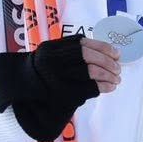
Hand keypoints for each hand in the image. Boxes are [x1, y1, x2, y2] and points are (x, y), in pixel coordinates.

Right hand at [0, 36, 118, 141]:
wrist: (24, 98)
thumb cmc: (44, 77)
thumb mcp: (52, 58)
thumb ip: (73, 53)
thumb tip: (108, 53)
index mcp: (51, 49)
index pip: (83, 43)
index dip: (104, 48)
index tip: (116, 53)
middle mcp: (52, 62)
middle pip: (89, 57)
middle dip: (109, 62)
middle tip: (118, 68)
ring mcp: (57, 78)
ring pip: (91, 71)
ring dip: (109, 75)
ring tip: (116, 78)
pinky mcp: (63, 94)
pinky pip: (90, 88)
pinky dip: (105, 86)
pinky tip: (110, 86)